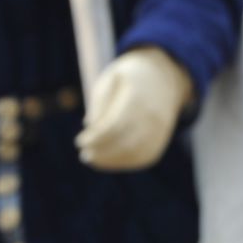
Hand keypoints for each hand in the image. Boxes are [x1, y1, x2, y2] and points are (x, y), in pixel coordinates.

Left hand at [76, 46, 194, 172]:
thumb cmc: (127, 81)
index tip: (79, 141)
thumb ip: (99, 103)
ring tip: (92, 159)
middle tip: (85, 155)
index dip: (96, 138)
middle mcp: (153, 117)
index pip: (115, 126)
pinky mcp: (159, 143)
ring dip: (110, 161)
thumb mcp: (109, 81)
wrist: (163, 81)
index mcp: (139, 99)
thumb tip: (90, 126)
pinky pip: (141, 157)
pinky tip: (106, 160)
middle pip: (126, 143)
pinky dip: (122, 162)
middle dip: (102, 152)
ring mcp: (159, 132)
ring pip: (134, 154)